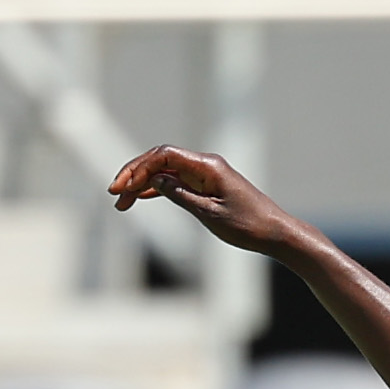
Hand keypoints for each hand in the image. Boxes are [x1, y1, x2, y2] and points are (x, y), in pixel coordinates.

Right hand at [107, 145, 306, 258]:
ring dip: (142, 185)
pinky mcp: (207, 186)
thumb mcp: (209, 214)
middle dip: (134, 175)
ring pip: (166, 172)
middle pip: (160, 161)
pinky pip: (176, 182)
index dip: (138, 168)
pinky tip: (140, 199)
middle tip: (114, 195)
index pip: (164, 156)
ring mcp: (206, 174)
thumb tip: (154, 180)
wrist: (275, 233)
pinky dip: (157, 190)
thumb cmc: (248, 225)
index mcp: (207, 166)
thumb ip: (180, 195)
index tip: (121, 187)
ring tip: (121, 204)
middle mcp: (205, 165)